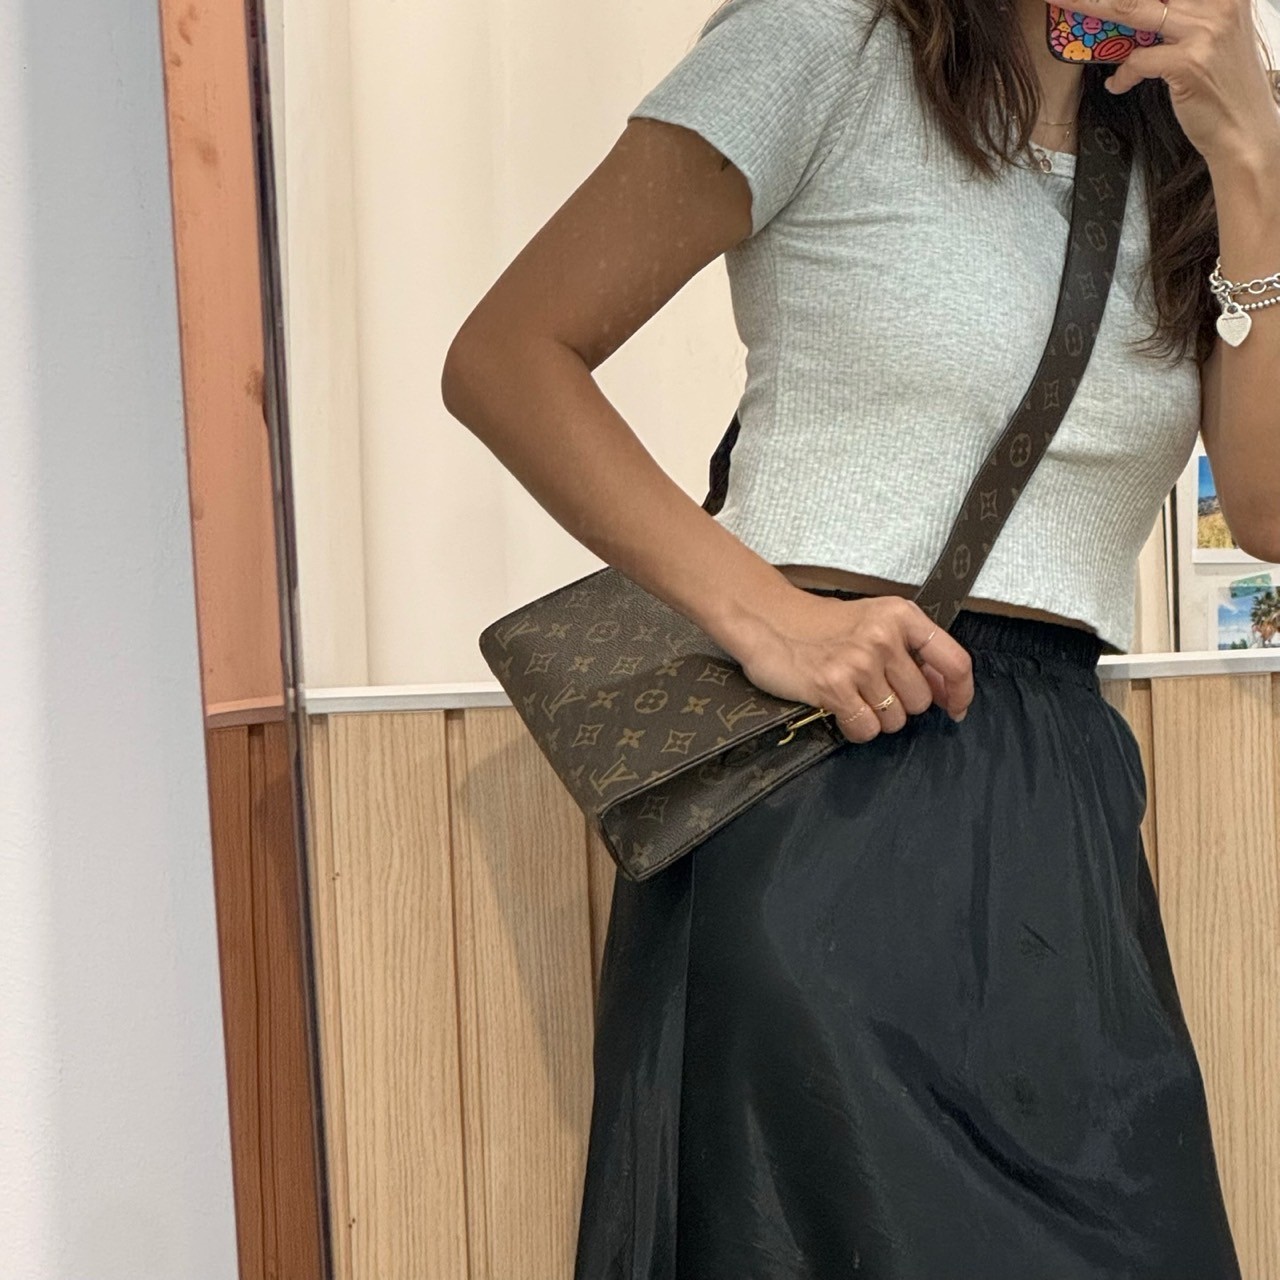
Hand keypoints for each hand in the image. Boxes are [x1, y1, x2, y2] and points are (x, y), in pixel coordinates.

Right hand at [733, 590, 974, 743]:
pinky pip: (866, 728)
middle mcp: (884, 636)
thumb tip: (946, 692)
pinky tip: (839, 709)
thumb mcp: (874, 622)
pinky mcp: (834, 686)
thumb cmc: (821, 626)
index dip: (960, 693)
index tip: (955, 709)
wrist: (767, 620)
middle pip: (921, 701)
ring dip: (876, 717)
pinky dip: (855, 727)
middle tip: (871, 690)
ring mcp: (859, 662)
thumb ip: (911, 650)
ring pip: (895, 719)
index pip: (954, 661)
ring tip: (851, 696)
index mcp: (901, 615)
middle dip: (900, 705)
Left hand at [1054, 0, 1279, 165]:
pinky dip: (1122, 74)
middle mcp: (1218, 2)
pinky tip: (1117, 84)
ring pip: (1133, 9)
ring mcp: (1204, 31)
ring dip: (1093, 6)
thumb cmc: (1221, 85)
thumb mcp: (1210, 36)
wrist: (1243, 129)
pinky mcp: (1188, 62)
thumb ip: (1180, 17)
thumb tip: (1133, 10)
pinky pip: (1136, 60)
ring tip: (1067, 3)